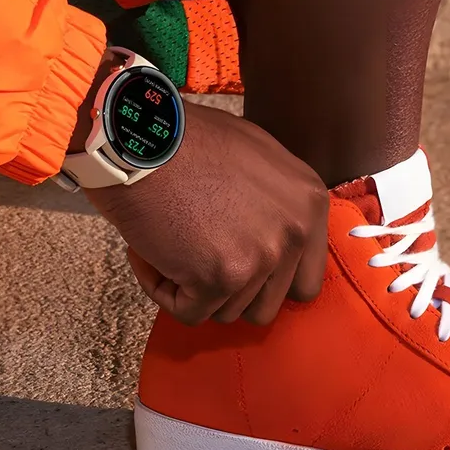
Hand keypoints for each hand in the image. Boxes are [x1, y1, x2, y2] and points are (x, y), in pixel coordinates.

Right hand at [82, 101, 328, 324]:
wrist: (140, 136)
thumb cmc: (185, 139)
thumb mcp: (255, 156)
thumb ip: (275, 204)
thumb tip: (271, 243)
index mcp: (309, 203)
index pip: (305, 280)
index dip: (266, 281)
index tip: (234, 265)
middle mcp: (295, 233)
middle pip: (268, 304)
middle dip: (230, 291)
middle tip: (197, 256)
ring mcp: (261, 257)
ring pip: (227, 311)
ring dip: (193, 288)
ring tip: (169, 243)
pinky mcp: (221, 277)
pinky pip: (189, 313)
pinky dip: (162, 290)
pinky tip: (149, 253)